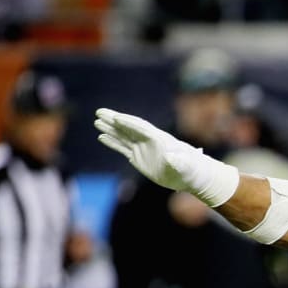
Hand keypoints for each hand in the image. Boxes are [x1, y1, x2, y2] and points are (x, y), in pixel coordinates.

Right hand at [94, 108, 238, 206]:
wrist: (191, 175)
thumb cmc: (190, 169)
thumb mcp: (185, 165)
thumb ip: (179, 160)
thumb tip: (171, 156)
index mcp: (158, 139)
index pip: (141, 128)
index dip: (129, 123)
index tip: (116, 118)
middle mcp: (148, 141)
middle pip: (128, 128)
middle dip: (114, 120)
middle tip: (99, 112)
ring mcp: (142, 149)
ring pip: (123, 136)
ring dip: (110, 129)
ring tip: (96, 122)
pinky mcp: (139, 158)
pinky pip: (123, 148)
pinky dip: (112, 142)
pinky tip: (102, 136)